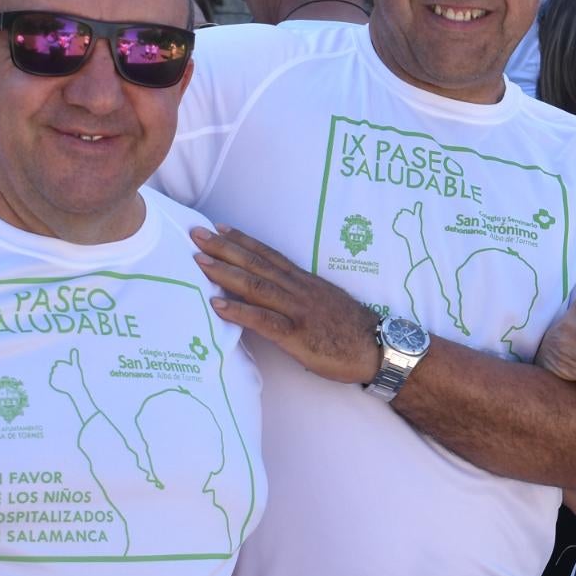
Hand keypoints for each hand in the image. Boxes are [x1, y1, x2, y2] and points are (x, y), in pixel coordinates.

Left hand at [46, 348, 83, 403]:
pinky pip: (52, 381)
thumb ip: (74, 358)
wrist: (75, 388)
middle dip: (60, 372)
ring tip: (64, 380)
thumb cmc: (76, 377)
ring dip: (58, 377)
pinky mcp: (52, 382)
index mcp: (60, 365)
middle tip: (66, 377)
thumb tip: (74, 349)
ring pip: (53, 375)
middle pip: (55, 369)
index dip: (63, 368)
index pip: (58, 364)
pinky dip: (56, 382)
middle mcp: (56, 370)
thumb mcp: (76, 366)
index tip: (67, 372)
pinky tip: (61, 383)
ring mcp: (53, 377)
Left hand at [192, 226, 380, 384]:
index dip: (244, 241)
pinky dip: (239, 311)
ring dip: (225, 273)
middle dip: (225, 248)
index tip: (221, 228)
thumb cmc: (352, 331)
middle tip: (196, 234)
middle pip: (257, 264)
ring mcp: (298, 311)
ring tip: (198, 262)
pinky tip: (217, 305)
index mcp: (305, 282)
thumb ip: (301, 297)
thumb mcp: (325, 304)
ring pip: (256, 286)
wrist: (379, 348)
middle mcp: (299, 290)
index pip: (270, 255)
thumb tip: (279, 296)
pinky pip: (264, 320)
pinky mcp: (298, 334)